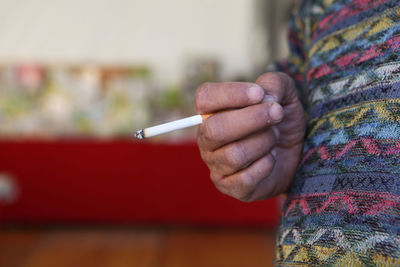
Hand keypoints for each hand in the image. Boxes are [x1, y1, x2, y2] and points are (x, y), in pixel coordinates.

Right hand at [195, 72, 305, 201]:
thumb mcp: (284, 96)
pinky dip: (266, 165)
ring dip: (264, 143)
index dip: (231, 94)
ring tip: (274, 138)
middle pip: (215, 129)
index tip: (259, 94)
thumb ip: (274, 84)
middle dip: (252, 119)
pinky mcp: (229, 186)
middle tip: (277, 113)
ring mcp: (216, 164)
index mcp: (212, 112)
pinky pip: (246, 178)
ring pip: (234, 155)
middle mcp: (207, 138)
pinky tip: (271, 158)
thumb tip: (264, 95)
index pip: (205, 98)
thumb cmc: (281, 123)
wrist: (295, 156)